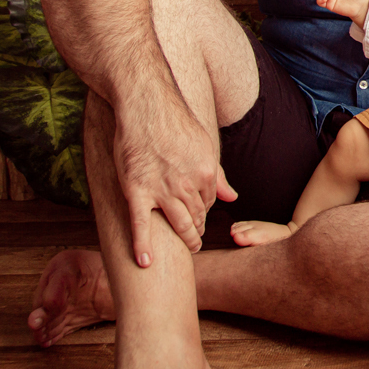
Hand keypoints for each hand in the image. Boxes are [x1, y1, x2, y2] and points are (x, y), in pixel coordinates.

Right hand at [113, 98, 237, 265]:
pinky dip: (143, 246)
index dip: (204, 210)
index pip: (209, 202)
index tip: (200, 215)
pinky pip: (140, 225)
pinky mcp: (136, 190)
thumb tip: (233, 197)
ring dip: (184, 240)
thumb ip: (218, 174)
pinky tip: (145, 263)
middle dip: (198, 229)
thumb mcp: (204, 145)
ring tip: (187, 249)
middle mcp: (187, 184)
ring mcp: (161, 189)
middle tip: (196, 240)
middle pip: (196, 216)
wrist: (146, 105)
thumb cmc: (175, 121)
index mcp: (206, 172)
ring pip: (176, 224)